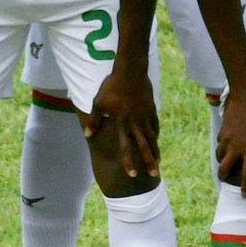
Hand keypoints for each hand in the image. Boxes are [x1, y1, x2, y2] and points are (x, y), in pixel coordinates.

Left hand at [85, 63, 159, 178]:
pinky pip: (154, 125)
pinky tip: (156, 140)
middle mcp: (135, 123)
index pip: (126, 147)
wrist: (130, 71)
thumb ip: (94, 120)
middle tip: (154, 175)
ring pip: (152, 138)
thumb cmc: (111, 87)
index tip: (132, 174)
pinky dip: (155, 134)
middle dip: (149, 162)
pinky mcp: (151, 109)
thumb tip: (87, 134)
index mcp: (122, 123)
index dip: (129, 161)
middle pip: (144, 146)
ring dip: (155, 151)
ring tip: (158, 162)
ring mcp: (145, 116)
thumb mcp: (98, 103)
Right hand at [214, 78, 245, 195]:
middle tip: (225, 179)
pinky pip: (220, 143)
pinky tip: (226, 145)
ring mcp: (227, 139)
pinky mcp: (222, 131)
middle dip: (223, 177)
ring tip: (225, 163)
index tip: (244, 196)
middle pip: (224, 169)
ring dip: (221, 162)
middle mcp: (236, 148)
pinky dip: (222, 147)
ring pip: (219, 156)